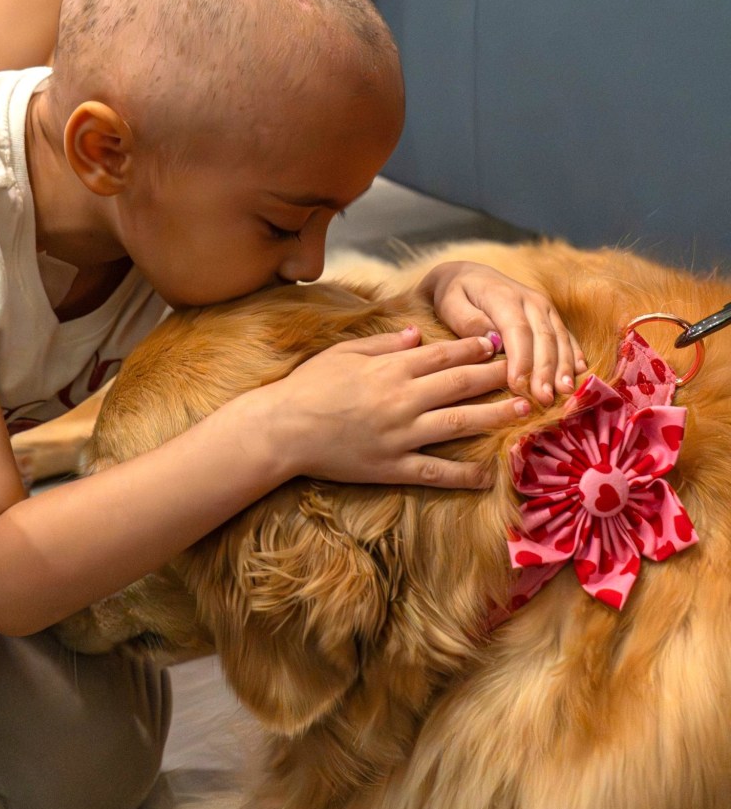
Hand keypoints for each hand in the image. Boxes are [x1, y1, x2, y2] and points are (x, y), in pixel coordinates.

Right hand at [266, 327, 529, 488]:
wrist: (283, 429)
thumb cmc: (308, 386)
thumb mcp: (342, 352)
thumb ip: (383, 343)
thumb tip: (418, 333)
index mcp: (390, 368)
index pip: (444, 354)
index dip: (475, 348)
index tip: (498, 343)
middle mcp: (402, 398)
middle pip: (460, 383)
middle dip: (496, 375)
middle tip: (524, 371)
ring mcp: (400, 434)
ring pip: (459, 423)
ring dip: (494, 415)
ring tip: (522, 410)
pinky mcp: (393, 466)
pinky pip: (436, 471)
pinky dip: (465, 474)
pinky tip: (489, 473)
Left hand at [418, 261, 585, 405]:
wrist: (466, 274)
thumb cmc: (452, 294)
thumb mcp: (449, 302)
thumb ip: (468, 322)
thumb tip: (493, 342)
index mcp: (503, 296)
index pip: (517, 331)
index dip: (521, 360)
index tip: (519, 387)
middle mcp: (530, 300)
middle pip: (543, 337)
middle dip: (545, 371)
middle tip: (544, 399)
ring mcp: (544, 307)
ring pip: (559, 338)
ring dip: (564, 367)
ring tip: (565, 392)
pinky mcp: (551, 315)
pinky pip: (566, 335)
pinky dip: (574, 354)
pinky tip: (580, 374)